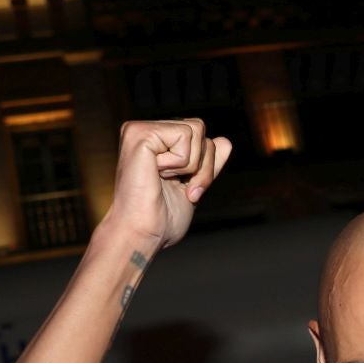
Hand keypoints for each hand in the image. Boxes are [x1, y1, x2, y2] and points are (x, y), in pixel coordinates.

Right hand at [101, 119, 233, 252]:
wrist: (143, 235)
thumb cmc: (162, 219)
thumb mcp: (194, 185)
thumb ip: (207, 162)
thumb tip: (224, 141)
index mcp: (154, 142)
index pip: (199, 134)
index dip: (204, 166)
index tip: (187, 191)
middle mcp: (144, 131)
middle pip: (199, 127)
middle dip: (201, 165)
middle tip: (181, 188)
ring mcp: (139, 130)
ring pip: (195, 129)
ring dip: (190, 165)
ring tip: (165, 181)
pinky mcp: (138, 134)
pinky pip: (184, 135)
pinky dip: (180, 162)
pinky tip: (156, 174)